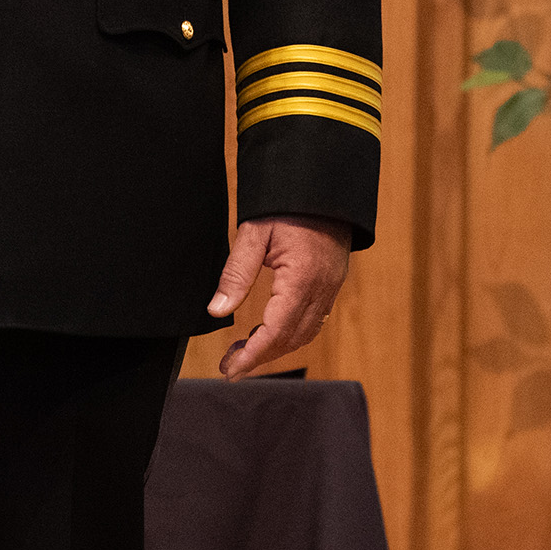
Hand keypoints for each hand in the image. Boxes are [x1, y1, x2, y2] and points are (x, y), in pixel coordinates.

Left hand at [209, 214, 350, 380]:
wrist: (322, 179)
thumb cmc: (286, 201)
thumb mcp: (254, 232)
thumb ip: (236, 273)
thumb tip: (217, 311)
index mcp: (302, 277)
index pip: (276, 331)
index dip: (252, 355)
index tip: (229, 370)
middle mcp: (322, 287)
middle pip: (292, 339)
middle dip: (260, 357)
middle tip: (230, 365)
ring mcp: (332, 285)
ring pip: (306, 333)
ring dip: (277, 347)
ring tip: (246, 350)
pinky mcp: (333, 280)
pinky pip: (316, 319)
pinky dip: (292, 332)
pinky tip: (272, 329)